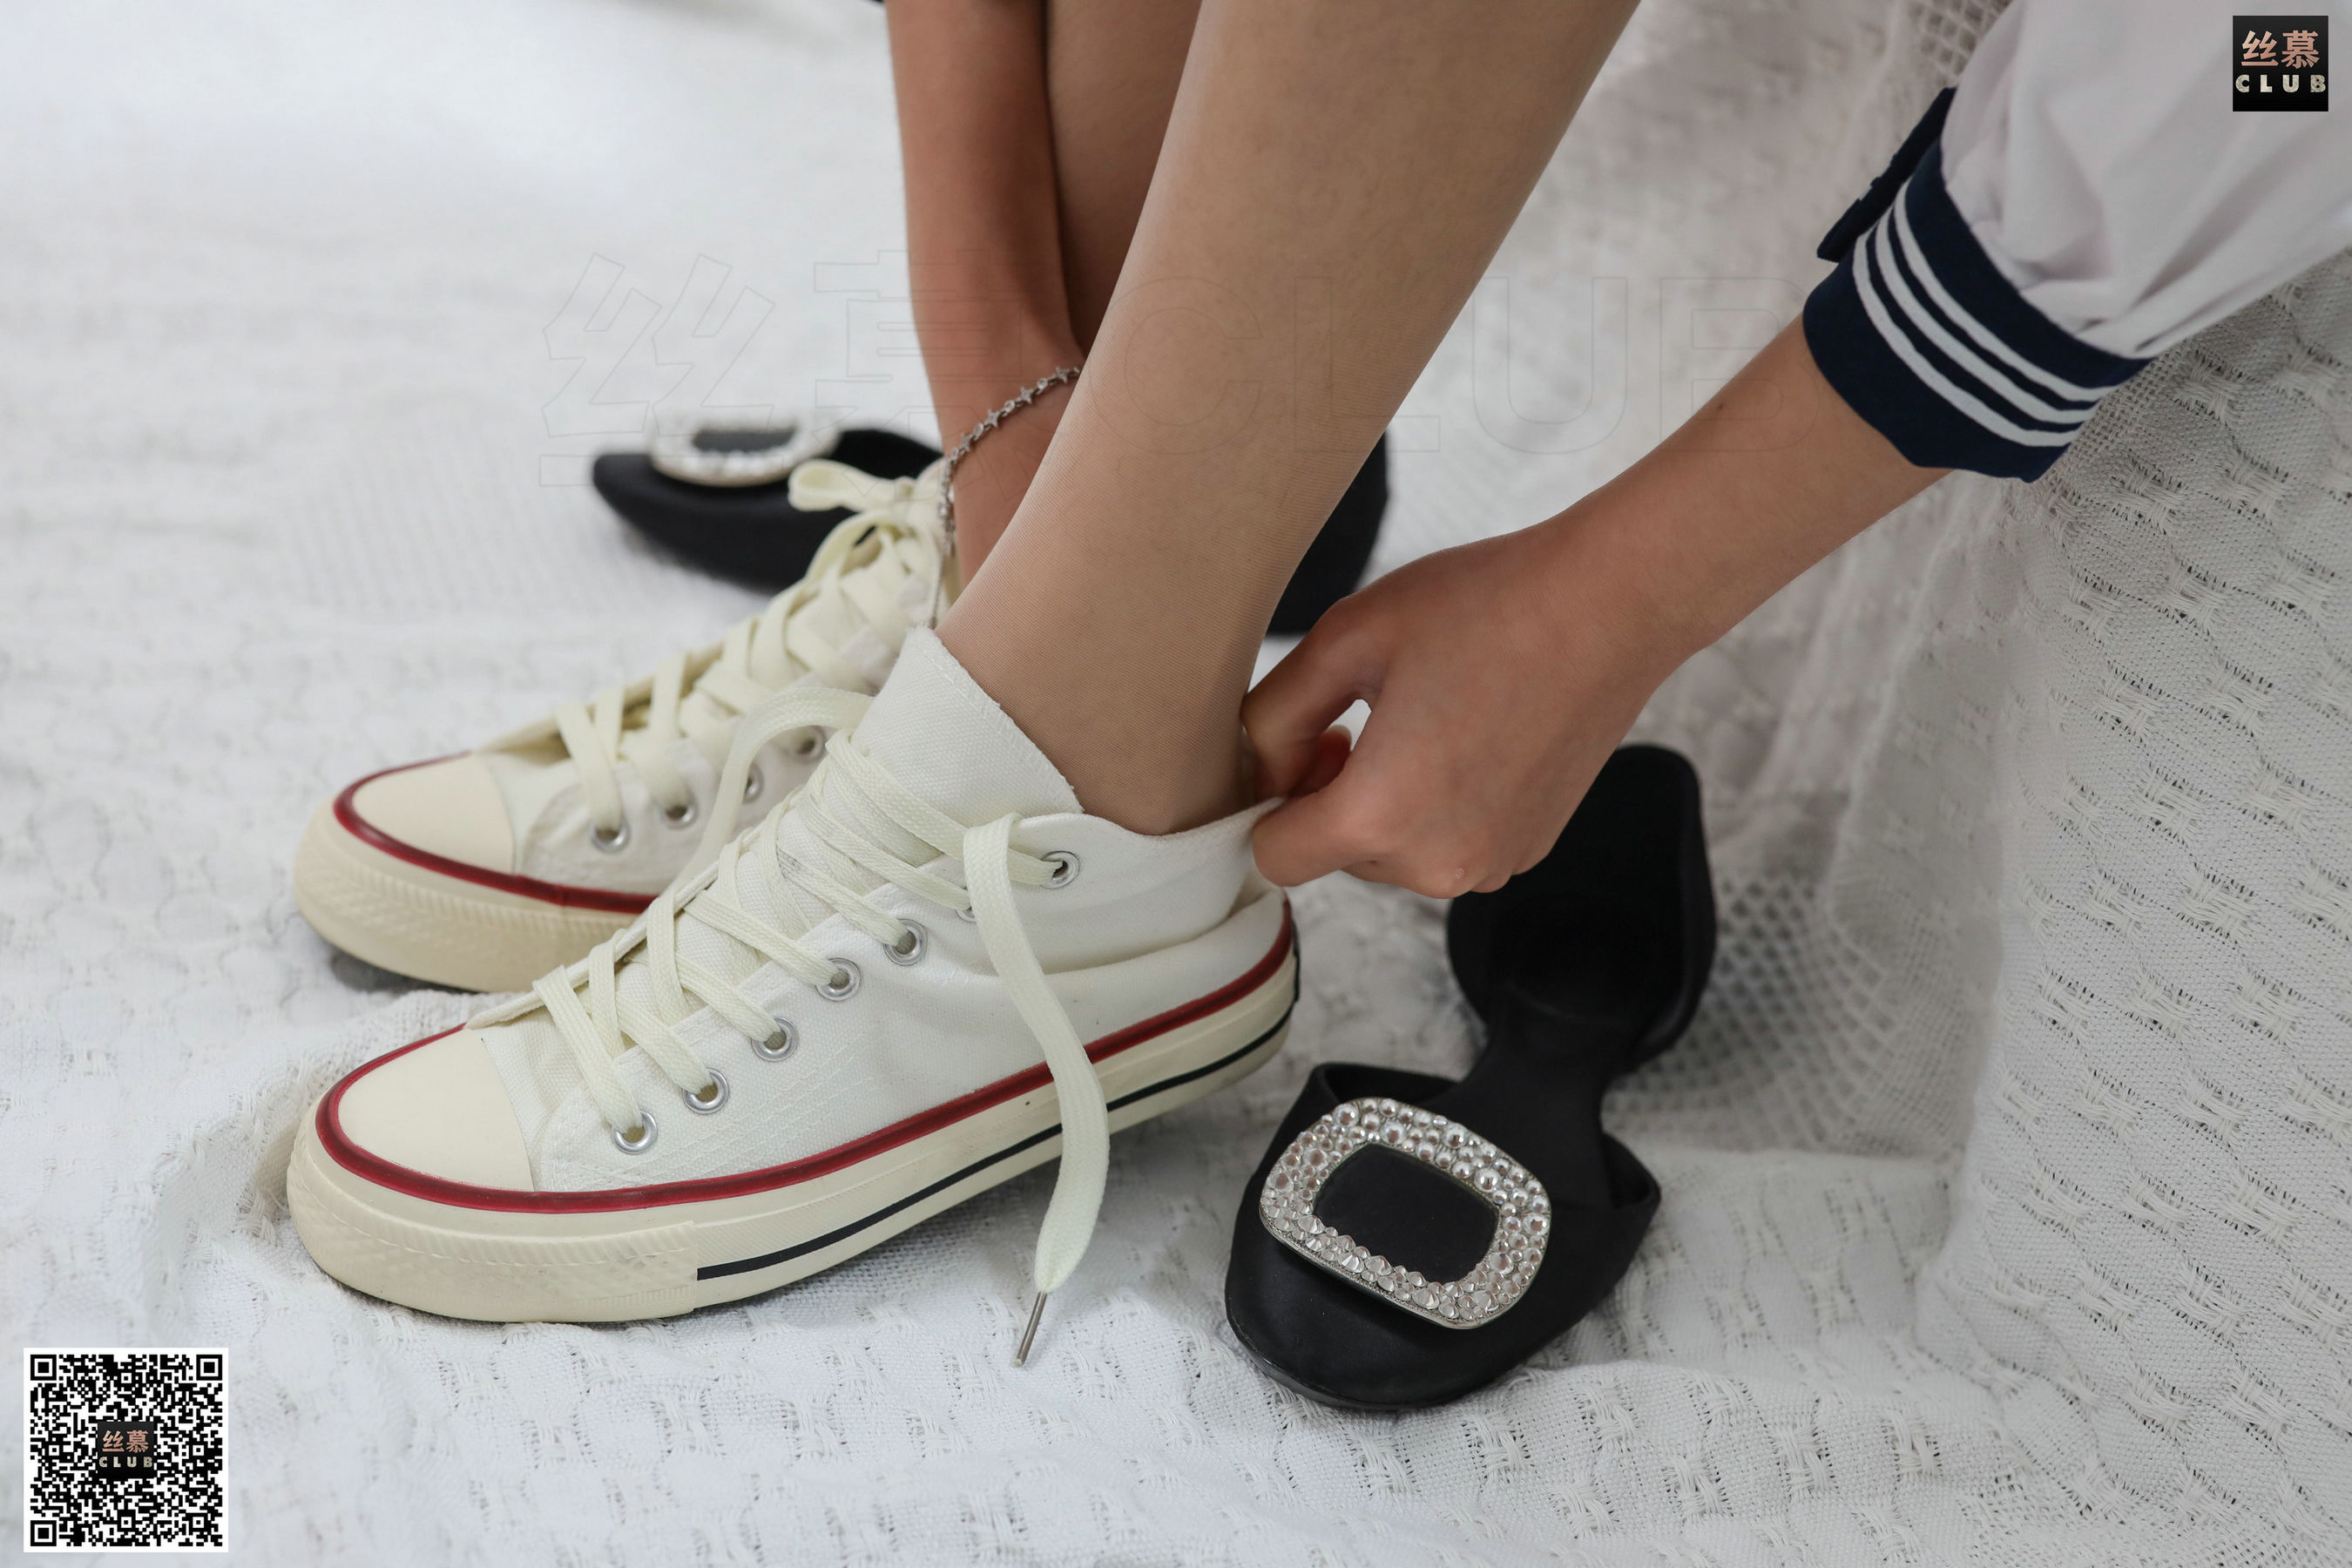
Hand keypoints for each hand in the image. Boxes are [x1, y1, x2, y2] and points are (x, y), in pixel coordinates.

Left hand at [1244, 518, 1684, 895]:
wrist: (1610, 605)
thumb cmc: (1482, 607)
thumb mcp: (1345, 639)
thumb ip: (1271, 716)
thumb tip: (1259, 771)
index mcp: (1381, 817)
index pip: (1273, 858)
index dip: (1270, 800)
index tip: (1306, 742)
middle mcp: (1437, 862)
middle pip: (1334, 856)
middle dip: (1330, 796)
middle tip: (1365, 717)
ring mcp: (1490, 864)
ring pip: (1391, 854)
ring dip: (1386, 801)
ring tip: (1423, 717)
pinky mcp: (1527, 851)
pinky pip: (1447, 844)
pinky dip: (1440, 804)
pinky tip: (1469, 733)